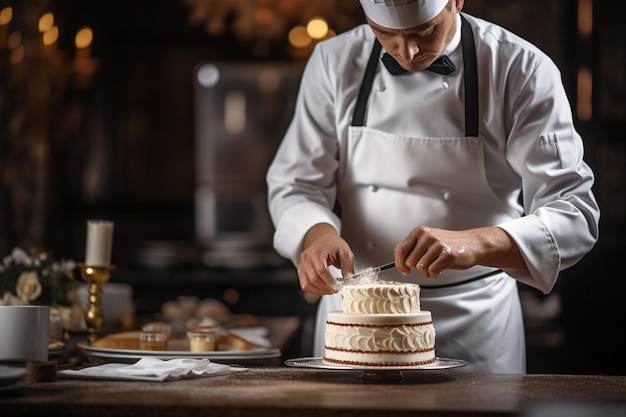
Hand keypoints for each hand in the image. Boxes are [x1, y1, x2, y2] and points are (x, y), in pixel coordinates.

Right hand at [297, 223, 354, 295]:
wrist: (323, 239)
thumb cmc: (333, 244)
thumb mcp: (345, 251)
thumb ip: (348, 266)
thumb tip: (348, 280)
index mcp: (316, 251)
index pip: (321, 270)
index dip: (330, 281)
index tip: (339, 286)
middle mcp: (306, 258)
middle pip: (314, 279)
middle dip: (326, 288)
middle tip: (337, 289)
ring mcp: (302, 265)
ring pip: (307, 285)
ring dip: (320, 291)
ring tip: (331, 290)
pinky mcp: (301, 271)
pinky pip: (305, 286)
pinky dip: (314, 291)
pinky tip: (324, 289)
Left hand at [394, 225, 525, 277]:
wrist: (472, 244)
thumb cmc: (450, 244)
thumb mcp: (429, 241)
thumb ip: (415, 249)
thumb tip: (400, 263)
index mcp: (420, 232)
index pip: (400, 249)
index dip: (399, 263)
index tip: (403, 270)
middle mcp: (427, 236)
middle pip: (409, 261)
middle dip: (416, 269)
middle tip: (426, 268)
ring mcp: (437, 245)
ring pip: (420, 268)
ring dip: (426, 273)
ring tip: (434, 268)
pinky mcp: (446, 255)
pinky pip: (431, 271)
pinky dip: (434, 274)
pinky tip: (439, 270)